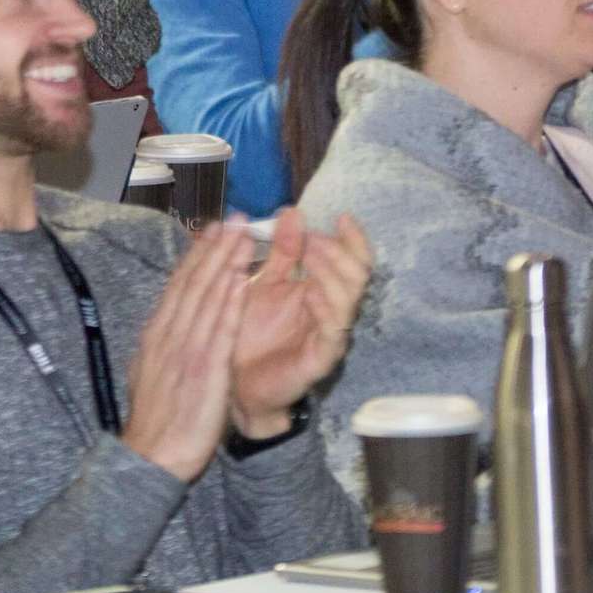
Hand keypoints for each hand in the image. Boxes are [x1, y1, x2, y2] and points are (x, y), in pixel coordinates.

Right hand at [120, 218, 249, 483]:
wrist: (151, 456)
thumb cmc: (154, 420)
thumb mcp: (149, 371)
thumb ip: (161, 344)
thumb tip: (164, 323)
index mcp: (157, 333)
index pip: (179, 285)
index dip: (197, 254)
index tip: (212, 230)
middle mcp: (170, 333)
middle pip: (195, 281)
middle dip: (215, 246)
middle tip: (235, 217)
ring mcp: (187, 348)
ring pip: (209, 296)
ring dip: (227, 262)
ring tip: (244, 235)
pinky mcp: (205, 368)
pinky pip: (220, 328)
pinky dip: (230, 300)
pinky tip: (241, 279)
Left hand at [230, 210, 373, 435]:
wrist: (233, 381)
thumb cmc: (249, 330)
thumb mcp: (263, 282)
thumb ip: (281, 251)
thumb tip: (293, 211)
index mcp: (321, 290)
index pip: (353, 261)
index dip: (353, 239)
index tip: (342, 216)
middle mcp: (332, 312)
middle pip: (359, 278)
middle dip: (339, 252)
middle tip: (314, 240)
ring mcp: (328, 336)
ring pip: (350, 302)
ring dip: (332, 273)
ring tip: (309, 255)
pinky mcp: (320, 360)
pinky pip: (334, 333)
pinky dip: (325, 308)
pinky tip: (310, 293)